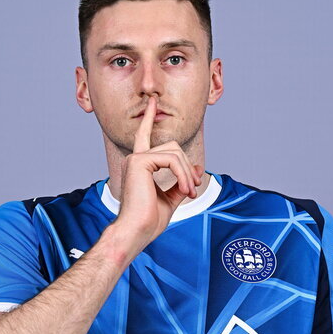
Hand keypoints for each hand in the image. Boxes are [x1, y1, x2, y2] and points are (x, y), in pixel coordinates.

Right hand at [113, 94, 203, 247]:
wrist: (136, 231)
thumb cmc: (149, 221)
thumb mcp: (170, 199)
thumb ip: (181, 182)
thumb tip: (197, 168)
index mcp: (139, 166)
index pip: (144, 136)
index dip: (148, 118)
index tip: (152, 101)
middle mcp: (135, 159)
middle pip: (172, 147)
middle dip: (188, 167)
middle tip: (193, 189)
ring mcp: (136, 158)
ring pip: (175, 152)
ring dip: (188, 174)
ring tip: (190, 193)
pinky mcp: (139, 161)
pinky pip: (172, 160)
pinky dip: (183, 175)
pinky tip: (185, 190)